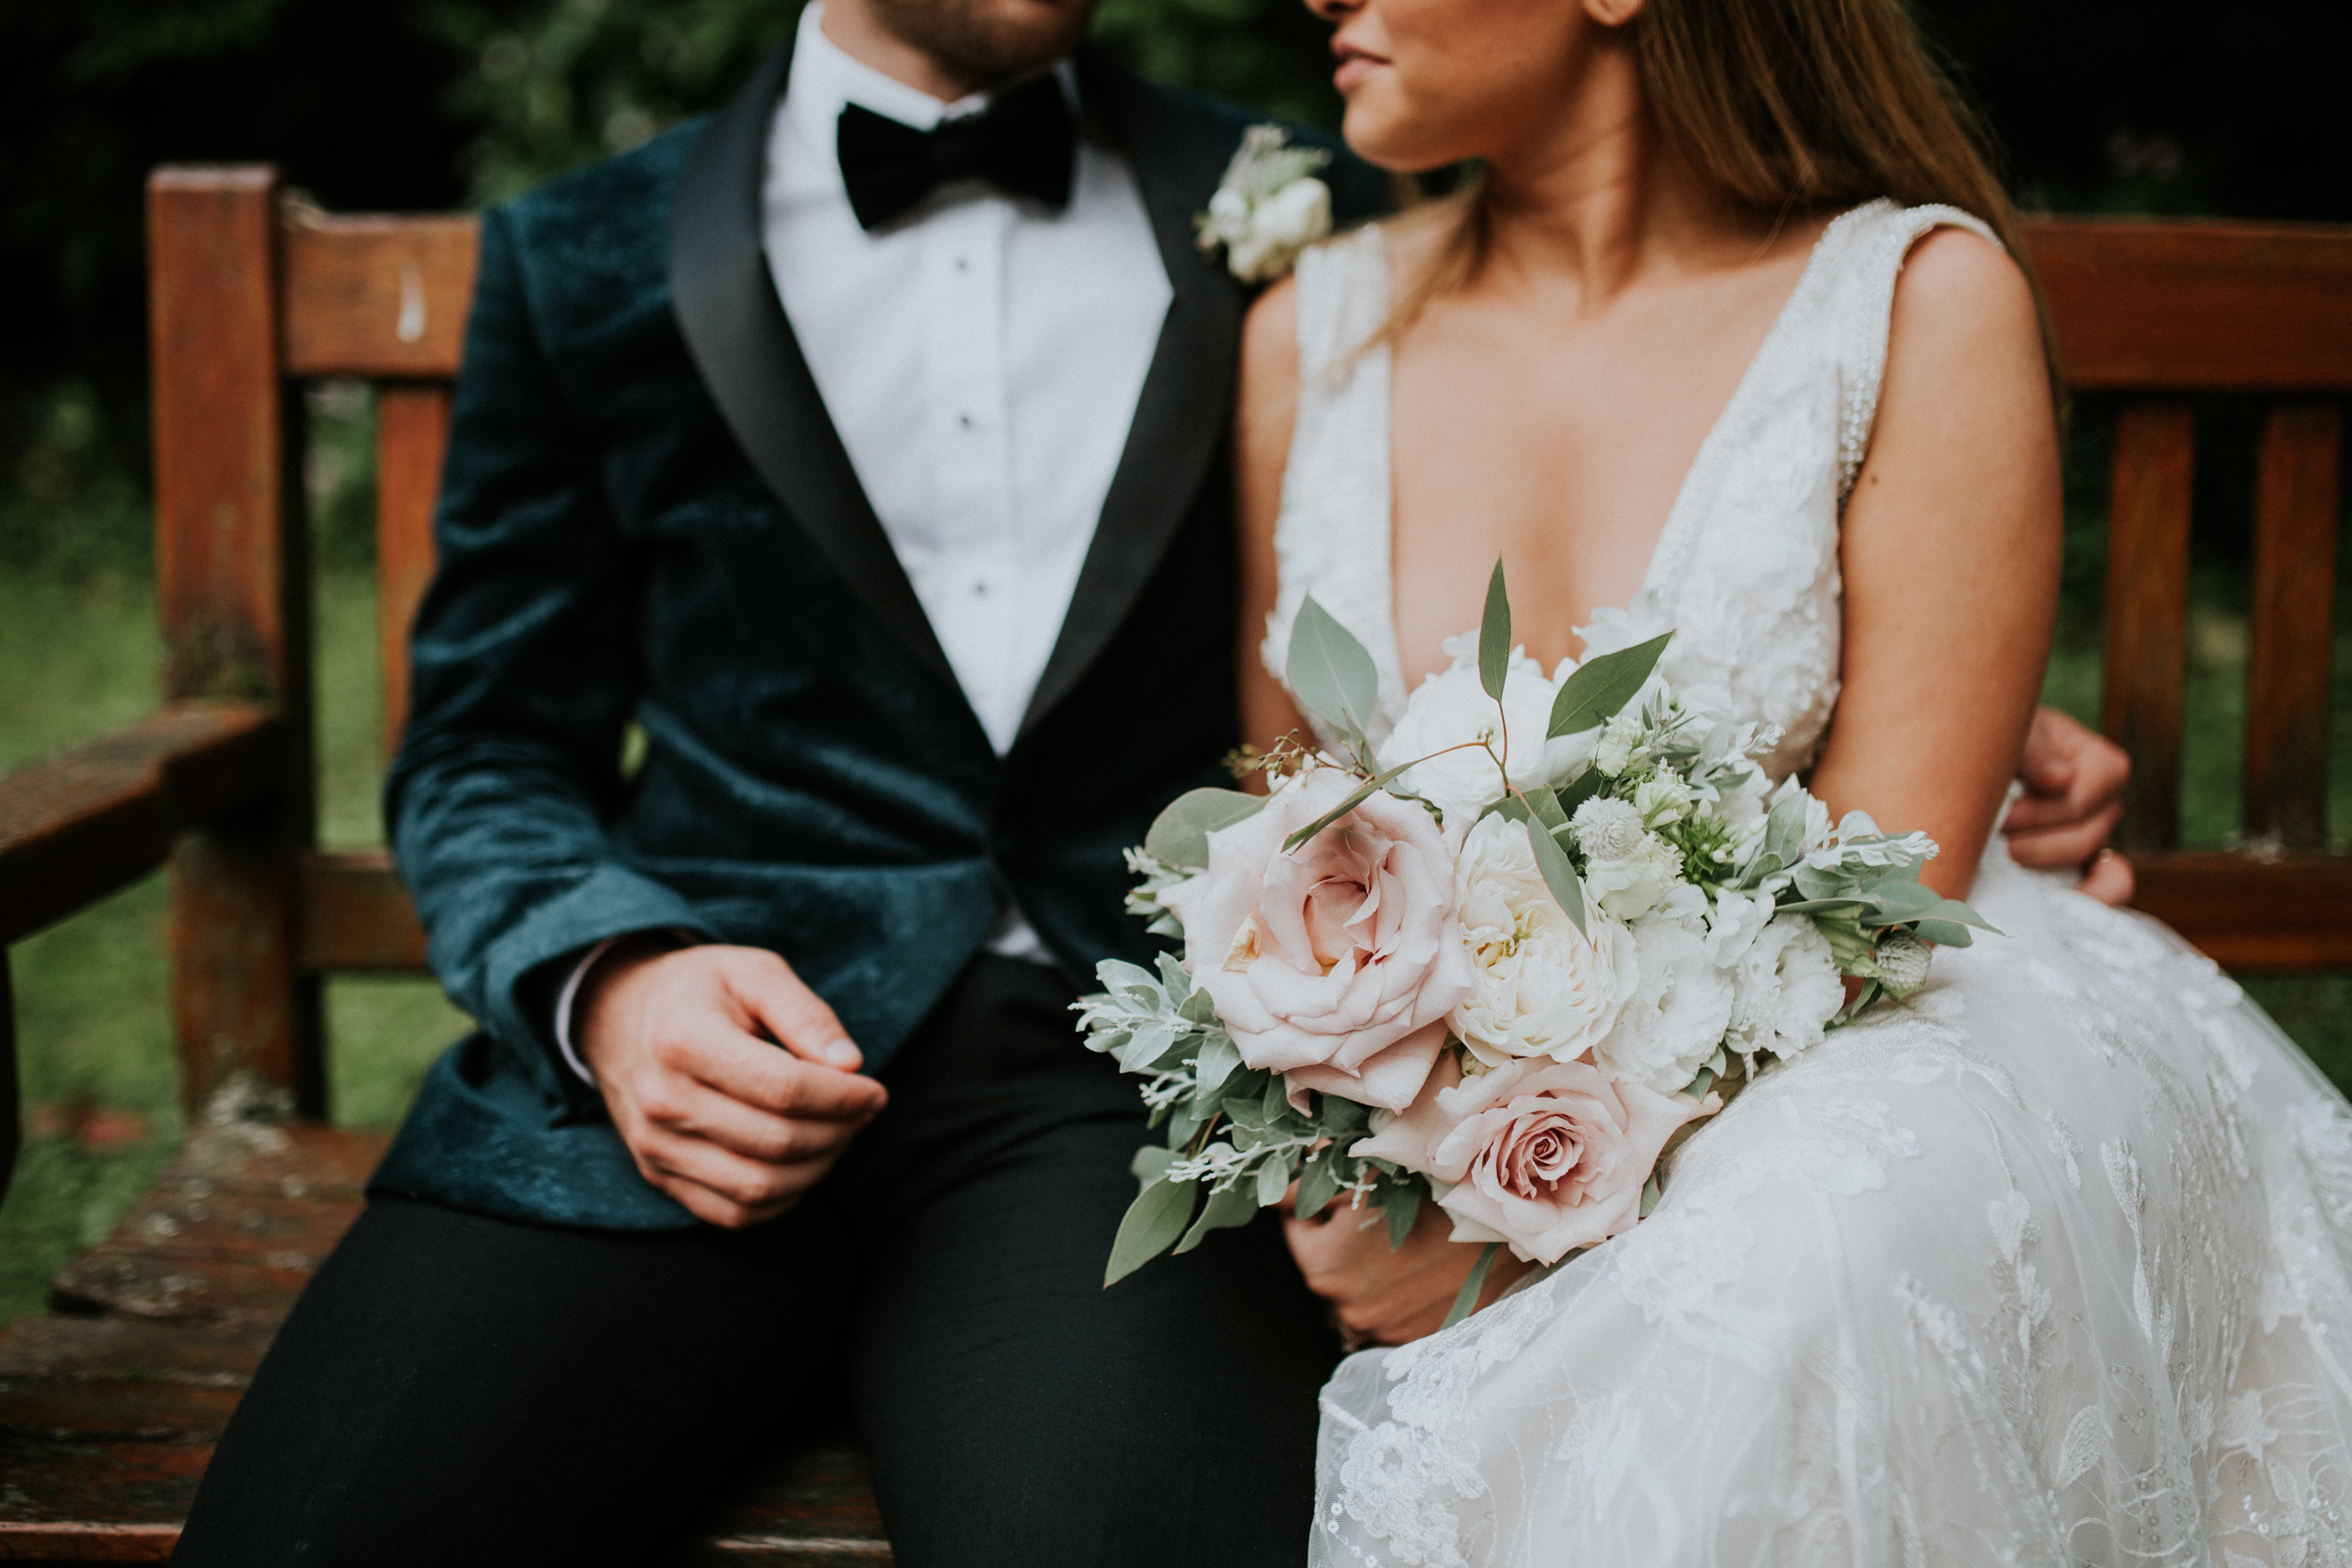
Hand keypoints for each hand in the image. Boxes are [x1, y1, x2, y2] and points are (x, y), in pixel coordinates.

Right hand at [578, 941, 887, 1227]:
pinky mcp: (658, 1174)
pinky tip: (803, 1162)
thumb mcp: (755, 973)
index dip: (844, 1096)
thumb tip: (851, 1064)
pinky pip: (733, 1212)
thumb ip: (806, 1013)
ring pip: (758, 1187)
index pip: (785, 1089)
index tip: (874, 1088)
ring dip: (818, 1168)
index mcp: (685, 1040)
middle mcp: (662, 1100)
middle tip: (863, 1110)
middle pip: (777, 1142)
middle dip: (840, 1131)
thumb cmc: (701, 991)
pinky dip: (782, 1198)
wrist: (618, 1018)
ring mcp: (656, 1145)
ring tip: (839, 1133)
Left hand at [1285, 1190, 1529, 1346]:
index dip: (1316, 1198)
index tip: (1341, 1185)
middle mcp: (1345, 1309)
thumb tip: (1276, 1175)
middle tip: (1377, 1206)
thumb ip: (1315, 1172)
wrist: (1509, 1231)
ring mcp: (1381, 1330)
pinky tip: (1417, 1265)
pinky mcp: (1412, 1340)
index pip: (1293, 1223)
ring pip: (1355, 1286)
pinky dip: (1393, 1289)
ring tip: (1402, 1236)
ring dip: (1367, 1264)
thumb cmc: (1434, 1192)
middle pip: (1324, 1259)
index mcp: (1322, 1266)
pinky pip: (1386, 1309)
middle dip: (1339, 1233)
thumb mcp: (1369, 1172)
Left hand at [2005, 707, 2134, 906]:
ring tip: (2005, 859)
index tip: (2001, 818)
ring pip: (2094, 870)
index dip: (2037, 815)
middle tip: (1996, 841)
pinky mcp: (2079, 865)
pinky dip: (2088, 901)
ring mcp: (2096, 838)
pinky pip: (2105, 891)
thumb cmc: (2003, 739)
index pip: (2079, 803)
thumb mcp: (2016, 732)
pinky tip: (2055, 909)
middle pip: (2085, 840)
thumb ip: (2034, 751)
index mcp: (2104, 767)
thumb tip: (2059, 780)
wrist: (1986, 757)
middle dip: (2036, 845)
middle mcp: (2107, 806)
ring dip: (2044, 868)